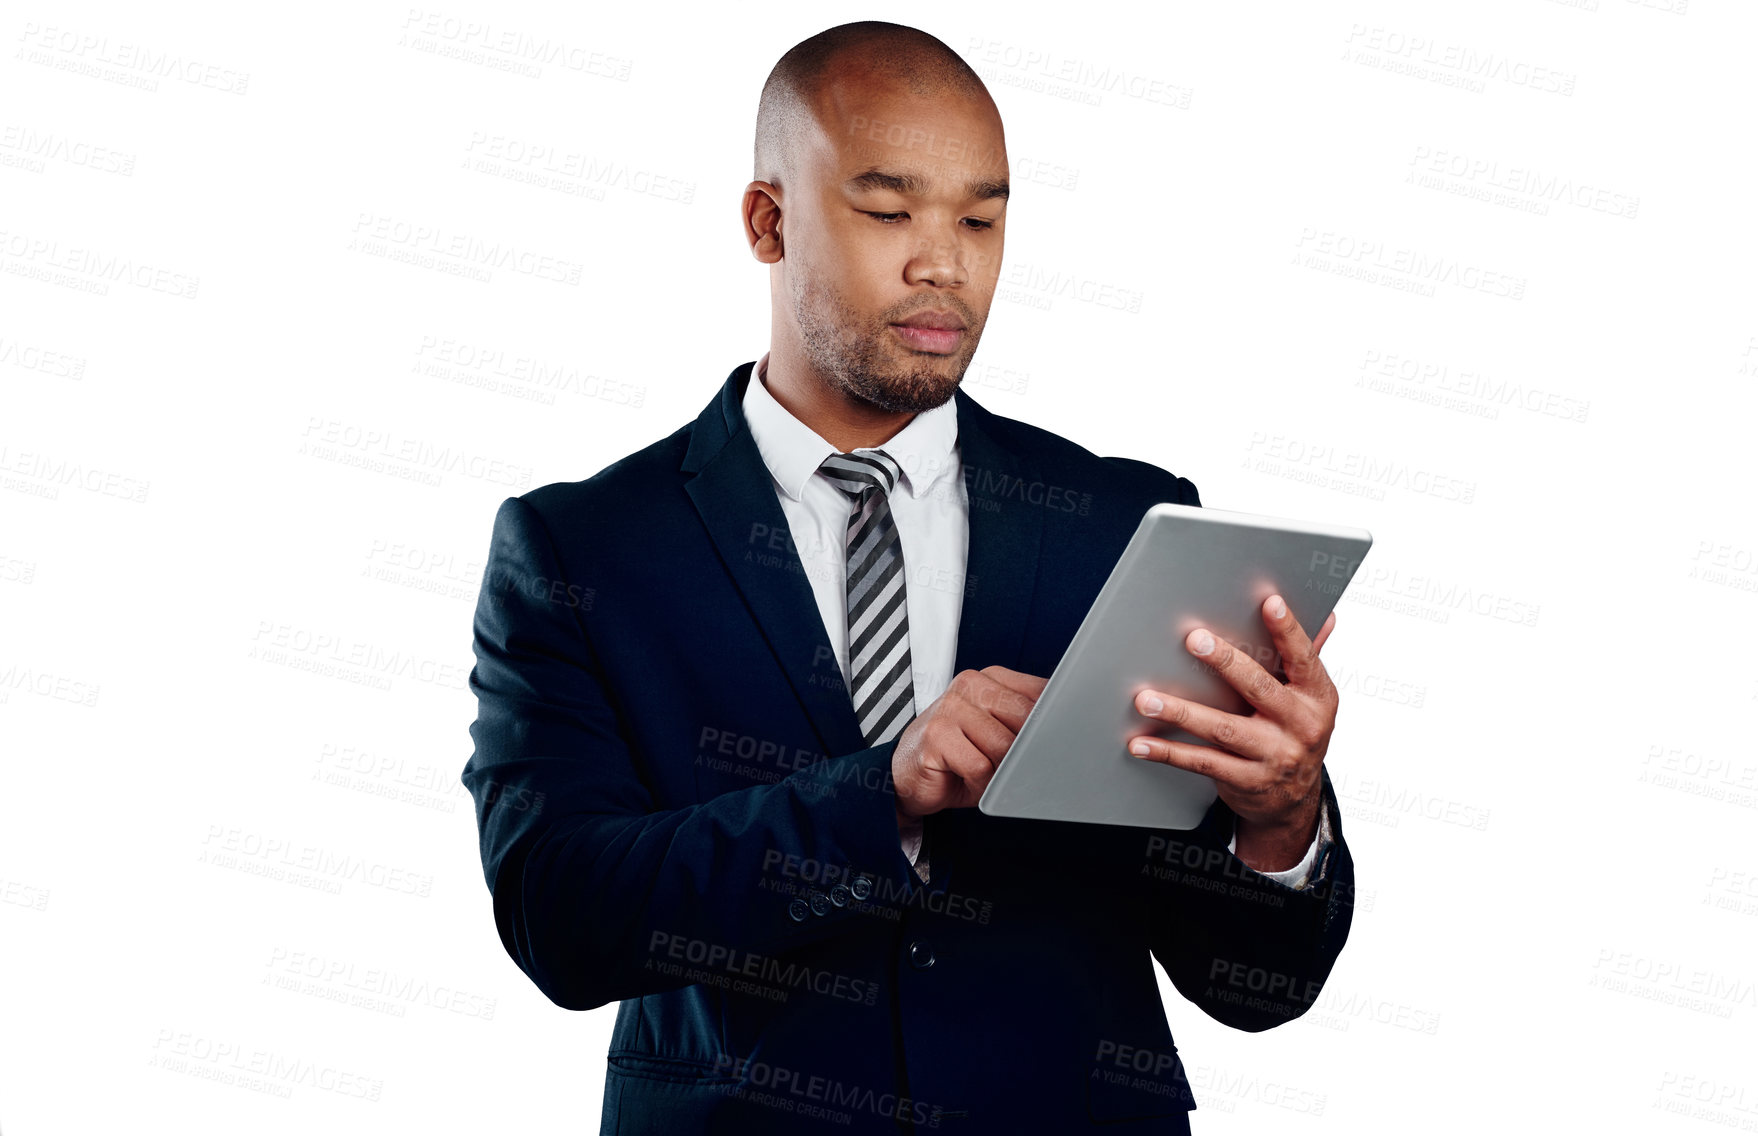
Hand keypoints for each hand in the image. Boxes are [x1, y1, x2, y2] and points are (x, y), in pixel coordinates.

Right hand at [891, 666, 1046, 822]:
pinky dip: (980, 784)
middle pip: (1026, 719)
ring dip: (998, 772)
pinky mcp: (937, 735)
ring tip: (982, 772)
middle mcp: (970, 685)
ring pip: (1004, 746)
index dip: (1050, 724)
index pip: (1040, 693)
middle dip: (1022, 752)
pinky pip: (980, 767)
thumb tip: (1063, 732)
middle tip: (1008, 765)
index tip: (1052, 742)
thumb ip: (1025, 723)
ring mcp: (950, 707)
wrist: (907, 775)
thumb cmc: (958, 755)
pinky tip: (966, 779)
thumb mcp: (997, 732)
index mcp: (990, 678)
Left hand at [1126, 596, 1339, 871]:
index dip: (1288, 630)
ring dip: (1180, 712)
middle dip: (1225, 662)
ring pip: (1222, 729)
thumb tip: (1326, 615)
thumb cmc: (1294, 732)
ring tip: (1146, 699)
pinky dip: (1169, 752)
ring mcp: (1274, 757)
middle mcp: (1300, 727)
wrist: (1294, 800)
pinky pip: (1203, 762)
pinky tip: (1141, 743)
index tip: (1269, 602)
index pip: (1304, 658)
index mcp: (1317, 697)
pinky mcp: (1247, 781)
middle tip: (1194, 640)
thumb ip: (1307, 657)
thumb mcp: (1309, 698)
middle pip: (1259, 688)